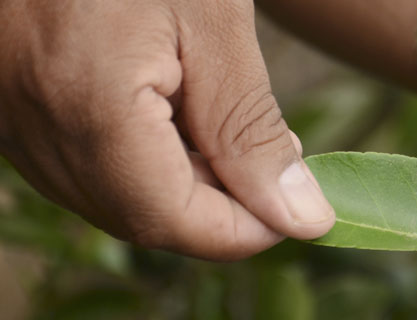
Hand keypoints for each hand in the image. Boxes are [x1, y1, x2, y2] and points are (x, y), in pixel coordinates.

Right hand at [0, 0, 334, 260]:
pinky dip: (146, 161)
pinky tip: (179, 114)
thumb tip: (301, 216)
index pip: (173, 222)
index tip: (299, 204)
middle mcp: (35, 130)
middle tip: (273, 154)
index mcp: (89, 107)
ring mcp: (15, 125)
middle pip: (144, 219)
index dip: (245, 229)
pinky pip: (87, 168)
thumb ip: (252, 131)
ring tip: (226, 121)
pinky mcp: (15, 113)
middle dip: (221, 206)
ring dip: (186, 184)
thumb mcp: (215, 26)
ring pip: (116, 200)